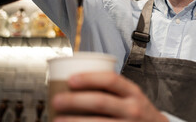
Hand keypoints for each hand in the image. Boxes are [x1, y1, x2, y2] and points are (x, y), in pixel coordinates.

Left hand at [52, 71, 168, 121]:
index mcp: (132, 92)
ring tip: (57, 119)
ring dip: (75, 121)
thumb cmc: (138, 109)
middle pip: (100, 102)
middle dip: (75, 100)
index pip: (111, 80)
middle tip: (57, 100)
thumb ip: (112, 88)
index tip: (70, 79)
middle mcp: (132, 109)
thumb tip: (76, 79)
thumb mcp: (131, 94)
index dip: (89, 78)